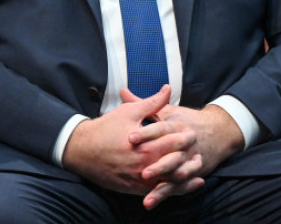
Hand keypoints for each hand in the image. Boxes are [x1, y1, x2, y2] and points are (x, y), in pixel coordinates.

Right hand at [62, 85, 195, 194]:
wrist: (82, 150)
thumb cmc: (105, 128)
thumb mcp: (129, 112)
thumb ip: (152, 103)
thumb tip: (168, 89)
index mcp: (146, 146)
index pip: (174, 143)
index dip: (186, 137)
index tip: (194, 132)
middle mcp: (145, 166)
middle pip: (176, 164)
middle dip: (189, 157)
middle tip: (199, 150)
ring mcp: (140, 180)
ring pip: (169, 182)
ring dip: (186, 176)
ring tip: (198, 168)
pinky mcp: (134, 188)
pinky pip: (157, 192)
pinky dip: (173, 189)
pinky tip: (183, 184)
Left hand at [125, 92, 242, 209]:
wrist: (218, 131)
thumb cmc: (187, 120)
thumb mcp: (167, 111)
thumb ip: (144, 104)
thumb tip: (123, 92)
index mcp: (178, 126)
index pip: (161, 129)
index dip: (146, 133)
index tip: (130, 138)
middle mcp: (186, 144)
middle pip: (172, 155)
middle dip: (158, 165)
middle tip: (142, 172)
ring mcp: (191, 160)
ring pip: (177, 174)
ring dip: (163, 185)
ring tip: (148, 195)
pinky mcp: (193, 173)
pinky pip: (180, 185)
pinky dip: (168, 193)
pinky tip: (153, 200)